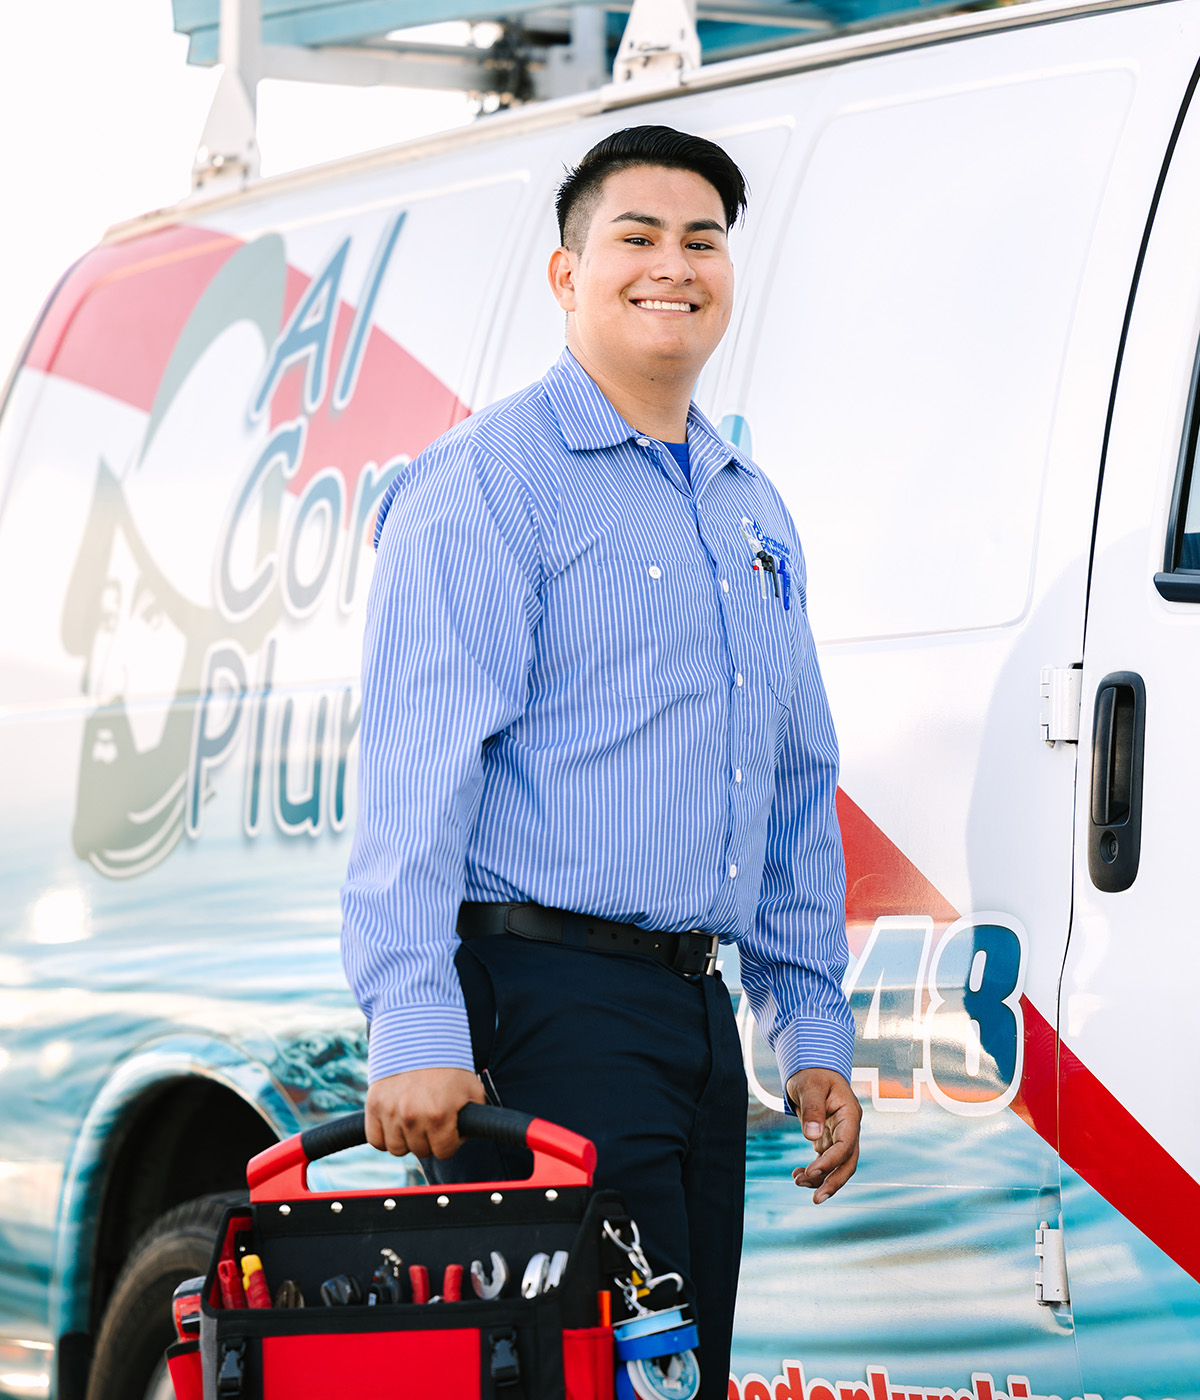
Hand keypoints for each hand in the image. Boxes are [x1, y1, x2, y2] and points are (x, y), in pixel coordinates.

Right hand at [366, 1067, 485, 1159]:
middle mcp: (413, 1116)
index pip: (444, 1151)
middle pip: (421, 1151)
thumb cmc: (449, 1066)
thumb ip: (473, 1119)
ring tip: (414, 1120)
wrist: (419, 1038)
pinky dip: (385, 1136)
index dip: (449, 1141)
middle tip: (431, 1120)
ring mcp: (391, 1112)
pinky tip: (395, 1123)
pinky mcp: (374, 1106)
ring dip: (406, 1139)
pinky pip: (376, 1140)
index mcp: (439, 1115)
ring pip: (397, 1149)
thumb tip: (464, 1139)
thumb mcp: (471, 1090)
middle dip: (429, 1139)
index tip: (448, 1129)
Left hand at [786, 1068, 860, 1203]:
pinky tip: (797, 1174)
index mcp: (850, 1114)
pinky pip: (825, 1161)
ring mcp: (840, 1135)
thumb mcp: (809, 1086)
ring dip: (821, 1179)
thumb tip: (811, 1136)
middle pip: (848, 1162)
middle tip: (816, 1198)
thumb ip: (812, 1109)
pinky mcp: (829, 1139)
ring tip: (797, 1181)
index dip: (831, 1161)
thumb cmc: (812, 1073)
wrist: (811, 1068)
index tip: (812, 1172)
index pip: (846, 1144)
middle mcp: (849, 1128)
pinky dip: (814, 1171)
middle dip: (834, 1182)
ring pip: (837, 1165)